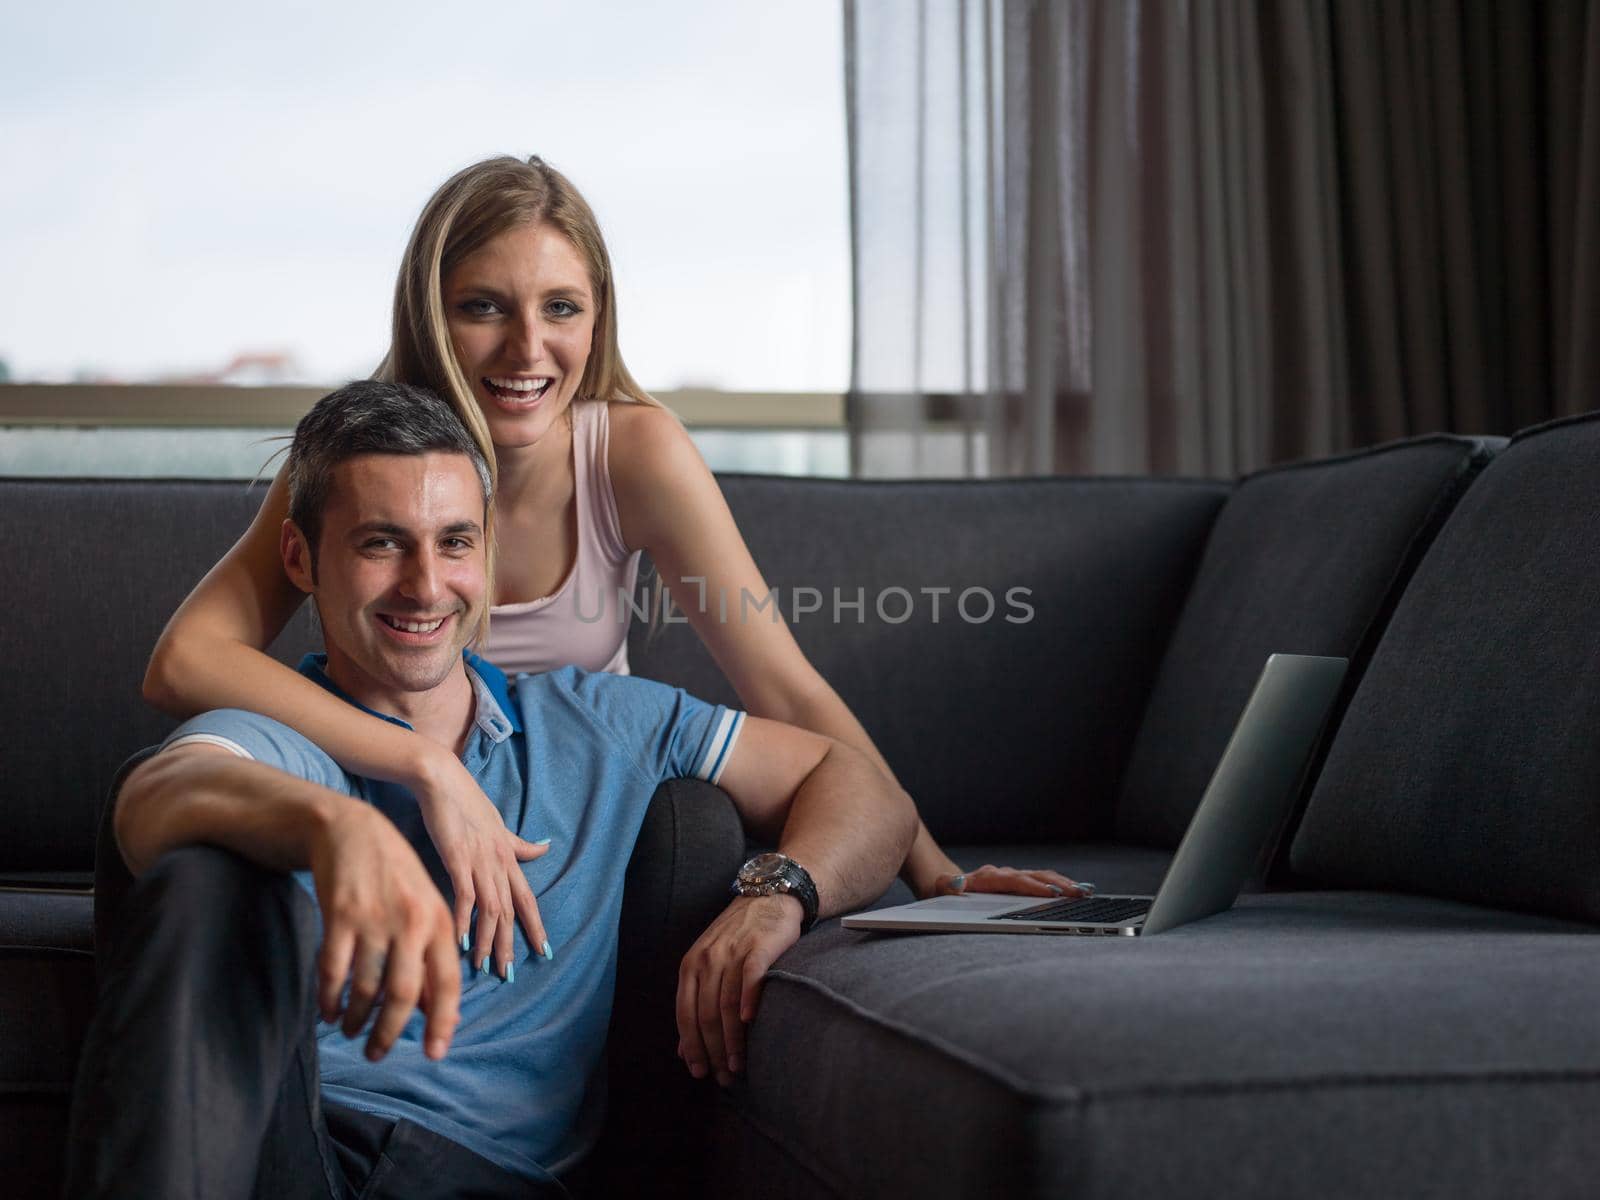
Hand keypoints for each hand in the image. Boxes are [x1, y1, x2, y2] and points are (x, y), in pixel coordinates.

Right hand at [309, 802, 460, 1061]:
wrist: (351, 830)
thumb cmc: (395, 877)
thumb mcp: (426, 909)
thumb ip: (433, 957)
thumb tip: (438, 1011)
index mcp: (440, 921)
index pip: (447, 983)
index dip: (442, 1022)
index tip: (435, 1054)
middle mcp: (412, 922)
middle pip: (403, 995)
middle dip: (389, 1033)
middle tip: (377, 1054)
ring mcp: (374, 919)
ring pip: (365, 989)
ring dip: (356, 1019)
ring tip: (351, 1030)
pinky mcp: (339, 917)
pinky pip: (333, 972)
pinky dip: (330, 999)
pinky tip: (329, 1011)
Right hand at [413, 746, 550, 980]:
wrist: (441, 779)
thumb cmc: (467, 803)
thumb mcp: (499, 825)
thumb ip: (519, 844)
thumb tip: (545, 849)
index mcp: (509, 855)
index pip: (527, 898)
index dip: (535, 925)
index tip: (544, 950)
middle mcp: (499, 861)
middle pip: (510, 911)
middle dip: (510, 944)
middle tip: (510, 974)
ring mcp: (479, 860)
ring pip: (491, 908)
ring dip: (487, 940)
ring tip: (484, 966)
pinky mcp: (457, 857)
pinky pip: (465, 895)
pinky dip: (464, 919)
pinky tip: (461, 941)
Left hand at [676, 894, 802, 1086]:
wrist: (769, 897)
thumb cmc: (737, 937)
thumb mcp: (707, 965)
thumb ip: (694, 1004)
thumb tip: (683, 1051)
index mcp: (690, 966)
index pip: (685, 1014)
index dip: (691, 1046)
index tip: (699, 1072)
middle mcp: (707, 959)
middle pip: (706, 1014)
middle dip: (713, 1051)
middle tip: (723, 1077)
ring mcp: (733, 952)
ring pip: (727, 1003)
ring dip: (732, 1039)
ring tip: (738, 1065)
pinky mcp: (759, 946)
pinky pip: (751, 977)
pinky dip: (748, 1000)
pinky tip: (750, 1022)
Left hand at [929, 864, 1093, 898]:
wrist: (944, 882)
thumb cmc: (943, 893)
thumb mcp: (939, 890)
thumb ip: (946, 886)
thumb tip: (955, 883)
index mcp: (987, 877)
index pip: (1014, 881)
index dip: (1033, 887)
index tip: (1051, 894)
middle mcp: (1003, 874)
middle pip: (1034, 877)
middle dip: (1057, 885)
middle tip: (1078, 893)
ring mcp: (1012, 877)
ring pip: (1042, 877)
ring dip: (1063, 884)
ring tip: (1085, 892)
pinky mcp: (1018, 883)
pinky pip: (1042, 881)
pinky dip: (1060, 886)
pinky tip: (1079, 892)